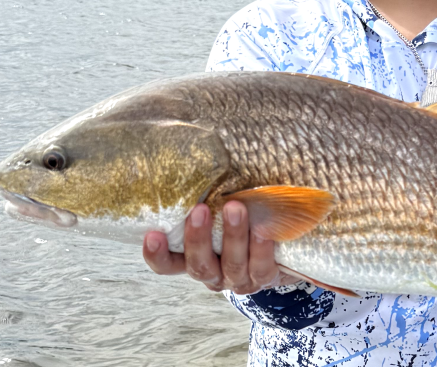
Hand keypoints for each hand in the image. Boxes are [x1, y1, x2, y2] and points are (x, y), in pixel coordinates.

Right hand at [143, 201, 297, 293]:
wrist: (283, 245)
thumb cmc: (245, 216)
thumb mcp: (222, 206)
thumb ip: (209, 194)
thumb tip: (198, 157)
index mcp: (195, 257)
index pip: (167, 264)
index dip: (157, 255)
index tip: (153, 234)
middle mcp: (214, 272)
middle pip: (198, 265)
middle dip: (197, 238)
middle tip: (200, 209)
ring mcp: (239, 279)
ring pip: (231, 264)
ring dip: (232, 236)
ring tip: (235, 207)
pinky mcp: (265, 279)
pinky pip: (261, 269)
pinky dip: (260, 250)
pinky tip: (263, 232)